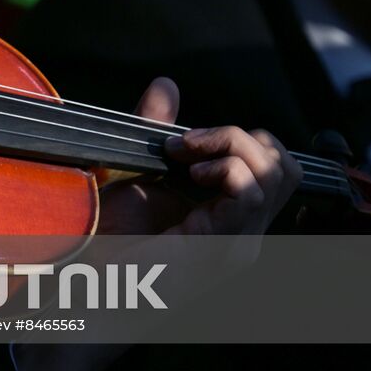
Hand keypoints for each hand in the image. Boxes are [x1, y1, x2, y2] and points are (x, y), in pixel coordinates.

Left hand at [98, 77, 302, 236]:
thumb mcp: (135, 171)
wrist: (84, 285)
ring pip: (275, 173)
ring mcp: (238, 244)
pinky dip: (222, 168)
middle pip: (286, 166)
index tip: (183, 140)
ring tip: (184, 155)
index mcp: (231, 220)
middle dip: (240, 137)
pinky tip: (187, 174)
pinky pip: (250, 194)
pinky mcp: (221, 248)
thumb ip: (156, 130)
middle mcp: (244, 234)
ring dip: (229, 145)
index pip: (279, 169)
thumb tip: (166, 85)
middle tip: (189, 144)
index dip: (238, 140)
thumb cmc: (105, 238)